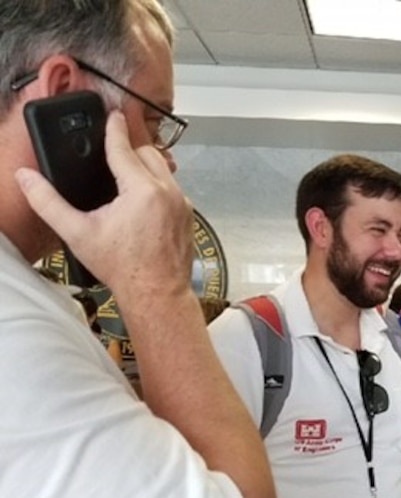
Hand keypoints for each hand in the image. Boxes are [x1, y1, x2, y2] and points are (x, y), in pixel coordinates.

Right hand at [15, 109, 193, 304]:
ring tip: (124, 175)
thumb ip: (49, 202)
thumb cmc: (124, 268)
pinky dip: (157, 187)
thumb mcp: (78, 233)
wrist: (157, 294)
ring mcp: (182, 204)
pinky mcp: (188, 216)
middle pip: (147, 153)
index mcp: (142, 190)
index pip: (123, 148)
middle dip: (129, 150)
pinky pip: (172, 189)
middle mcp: (168, 192)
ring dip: (144, 168)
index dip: (113, 129)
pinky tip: (142, 199)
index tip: (112, 115)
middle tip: (112, 151)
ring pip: (163, 170)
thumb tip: (28, 179)